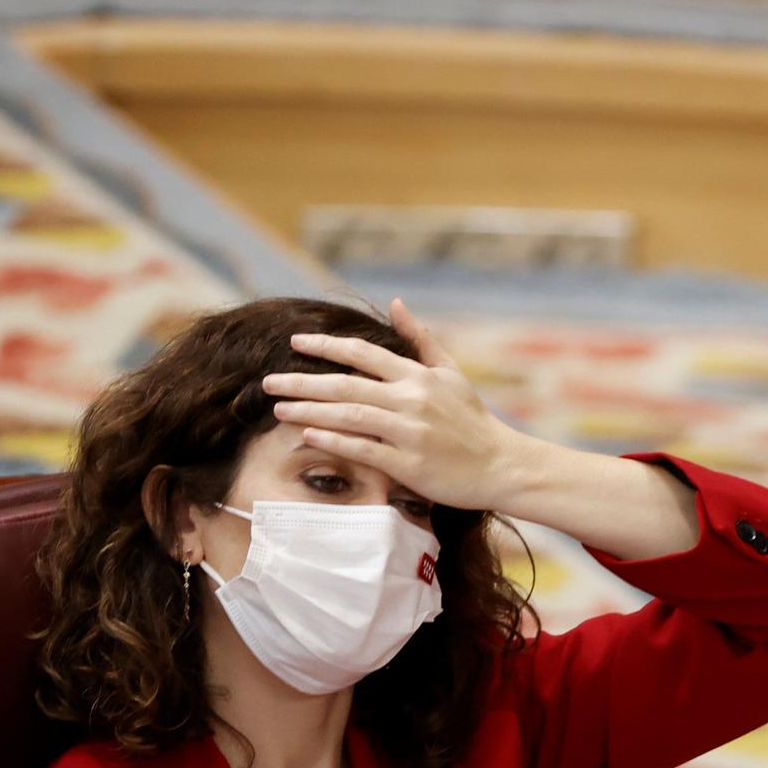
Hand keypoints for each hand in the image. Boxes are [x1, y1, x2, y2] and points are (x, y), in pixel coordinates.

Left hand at [262, 298, 530, 510]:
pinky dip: (334, 441)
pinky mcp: (410, 464)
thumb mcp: (450, 372)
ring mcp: (410, 432)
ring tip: (279, 409)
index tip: (295, 343)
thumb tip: (395, 302)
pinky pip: (363, 450)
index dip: (326, 346)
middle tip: (268, 383)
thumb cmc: (471, 419)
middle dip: (302, 383)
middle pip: (346, 385)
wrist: (499, 464)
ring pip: (350, 416)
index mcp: (419, 375)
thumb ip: (420, 338)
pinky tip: (308, 436)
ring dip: (310, 411)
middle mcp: (412, 399)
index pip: (363, 353)